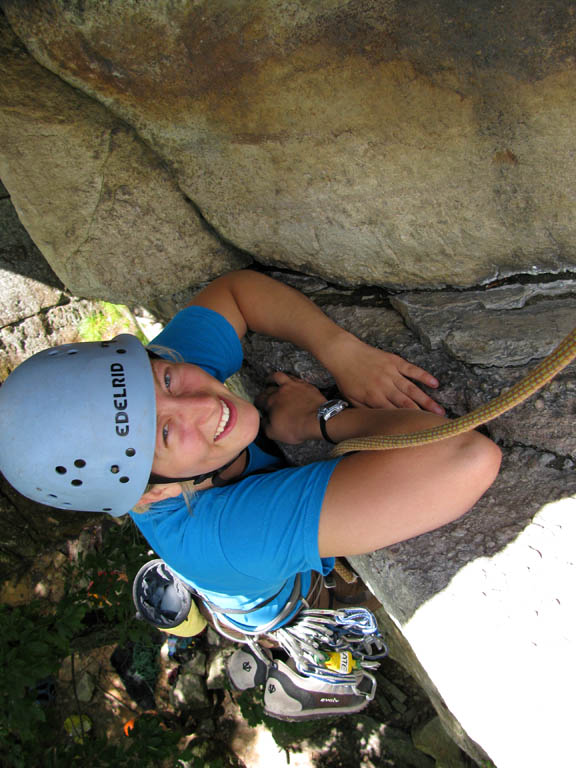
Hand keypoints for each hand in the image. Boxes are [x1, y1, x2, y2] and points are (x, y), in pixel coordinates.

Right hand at [255, 372, 325, 443]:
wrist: (317, 420)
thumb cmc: (295, 428)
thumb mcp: (274, 433)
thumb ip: (265, 426)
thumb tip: (262, 421)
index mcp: (271, 402)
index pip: (260, 400)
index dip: (258, 403)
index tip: (259, 406)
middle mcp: (279, 391)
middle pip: (268, 389)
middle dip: (264, 393)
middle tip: (265, 397)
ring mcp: (292, 385)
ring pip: (278, 376)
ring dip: (272, 378)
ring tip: (270, 380)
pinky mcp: (304, 384)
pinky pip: (293, 377)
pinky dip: (288, 378)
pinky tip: (290, 381)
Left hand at [328, 335, 444, 414]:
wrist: (344, 354)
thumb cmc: (346, 378)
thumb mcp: (351, 399)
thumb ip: (365, 412)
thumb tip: (377, 424)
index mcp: (374, 398)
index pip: (394, 415)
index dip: (407, 424)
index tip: (419, 432)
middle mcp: (385, 387)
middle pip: (406, 404)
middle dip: (422, 415)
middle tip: (436, 425)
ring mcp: (391, 373)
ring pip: (412, 389)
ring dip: (427, 400)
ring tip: (440, 411)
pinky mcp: (395, 361)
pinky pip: (412, 369)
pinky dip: (424, 376)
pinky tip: (435, 383)